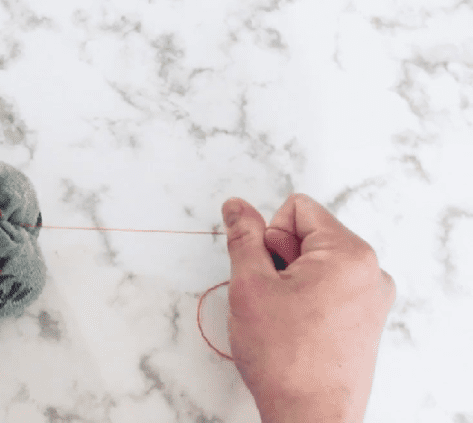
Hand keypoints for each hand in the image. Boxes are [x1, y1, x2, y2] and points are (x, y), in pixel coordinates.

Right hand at [221, 194, 395, 422]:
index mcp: (349, 253)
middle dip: (280, 259)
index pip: (298, 209)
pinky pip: (328, 288)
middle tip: (272, 300)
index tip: (268, 273)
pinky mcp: (366, 320)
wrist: (310, 416)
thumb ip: (243, 237)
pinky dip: (306, 300)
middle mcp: (370, 271)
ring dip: (291, 282)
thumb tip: (236, 206)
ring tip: (283, 318)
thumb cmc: (284, 357)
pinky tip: (296, 329)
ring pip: (315, 263)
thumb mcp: (250, 285)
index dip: (269, 235)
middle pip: (308, 235)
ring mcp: (372, 298)